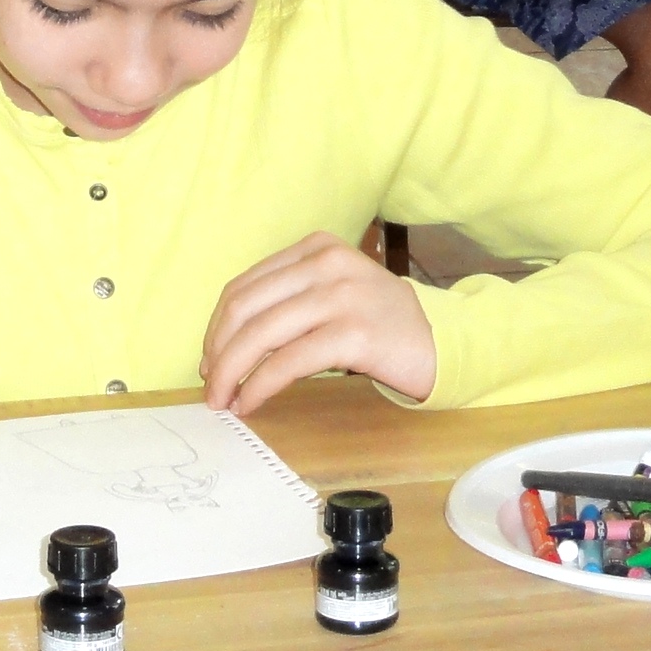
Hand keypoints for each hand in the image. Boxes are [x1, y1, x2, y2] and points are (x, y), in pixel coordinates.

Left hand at [200, 232, 436, 414]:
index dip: (216, 328)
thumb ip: (289, 302)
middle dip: (218, 353)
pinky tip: (251, 403)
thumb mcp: (334, 292)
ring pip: (261, 334)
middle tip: (211, 387)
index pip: (244, 286)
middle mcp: (327, 264)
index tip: (209, 360)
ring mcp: (342, 296)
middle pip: (245, 308)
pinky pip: (289, 362)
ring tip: (224, 401)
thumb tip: (223, 347)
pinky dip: (260, 385)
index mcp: (316, 248)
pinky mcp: (354, 333)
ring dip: (231, 373)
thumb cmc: (380, 323)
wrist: (441, 340)